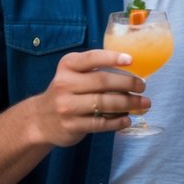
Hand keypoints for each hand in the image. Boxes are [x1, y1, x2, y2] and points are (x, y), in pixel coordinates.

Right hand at [29, 49, 146, 147]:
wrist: (40, 120)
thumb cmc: (67, 92)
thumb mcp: (73, 74)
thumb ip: (95, 70)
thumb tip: (133, 72)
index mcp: (67, 66)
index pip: (92, 58)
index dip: (112, 58)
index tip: (131, 60)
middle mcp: (64, 84)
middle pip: (102, 81)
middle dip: (127, 83)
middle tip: (143, 86)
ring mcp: (66, 106)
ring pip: (103, 103)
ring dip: (128, 103)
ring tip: (143, 103)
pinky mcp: (71, 126)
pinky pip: (100, 124)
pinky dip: (117, 122)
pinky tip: (127, 119)